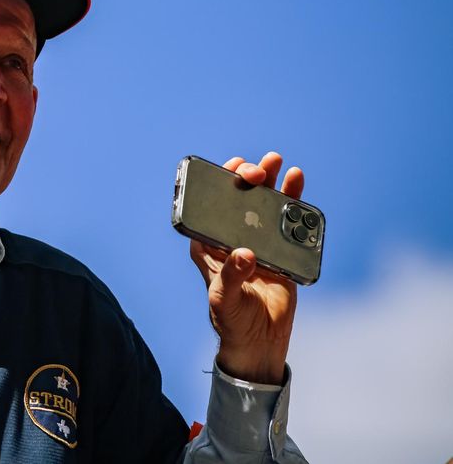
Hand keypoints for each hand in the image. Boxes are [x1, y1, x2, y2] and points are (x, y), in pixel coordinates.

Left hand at [189, 151, 304, 384]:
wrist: (258, 341)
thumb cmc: (231, 320)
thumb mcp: (223, 298)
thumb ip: (231, 276)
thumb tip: (244, 254)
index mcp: (209, 244)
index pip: (211, 206)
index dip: (220, 183)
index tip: (233, 169)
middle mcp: (232, 238)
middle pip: (240, 200)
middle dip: (250, 179)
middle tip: (260, 171)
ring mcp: (258, 242)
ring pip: (265, 207)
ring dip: (274, 185)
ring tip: (284, 168)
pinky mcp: (281, 252)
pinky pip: (288, 224)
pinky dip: (295, 207)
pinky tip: (300, 190)